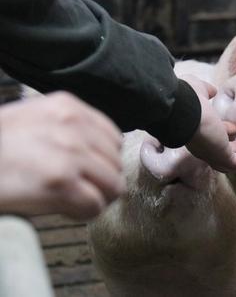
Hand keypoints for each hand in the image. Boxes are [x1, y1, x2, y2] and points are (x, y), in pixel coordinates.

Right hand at [0, 92, 124, 219]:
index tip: (90, 171)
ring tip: (73, 199)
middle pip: (116, 163)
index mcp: (68, 107)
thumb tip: (101, 152)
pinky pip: (95, 205)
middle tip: (80, 189)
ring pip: (112, 185)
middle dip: (101, 180)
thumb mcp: (34, 120)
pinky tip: (65, 208)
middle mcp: (74, 126)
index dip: (104, 160)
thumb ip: (70, 127)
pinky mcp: (61, 182)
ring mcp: (70, 154)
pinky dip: (84, 213)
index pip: (113, 138)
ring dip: (96, 197)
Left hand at [181, 75, 235, 171]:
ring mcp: (212, 153)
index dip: (225, 133)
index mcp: (197, 133)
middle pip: (222, 154)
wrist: (181, 109)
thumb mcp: (198, 90)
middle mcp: (203, 146)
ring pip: (231, 162)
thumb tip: (212, 91)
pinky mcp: (222, 156)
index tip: (235, 128)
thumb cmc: (186, 98)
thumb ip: (206, 91)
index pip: (212, 137)